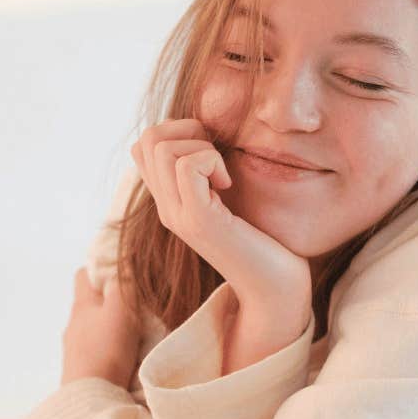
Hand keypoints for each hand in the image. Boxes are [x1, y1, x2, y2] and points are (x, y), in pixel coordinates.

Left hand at [61, 268, 141, 389]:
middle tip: (136, 302)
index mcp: (81, 306)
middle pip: (91, 303)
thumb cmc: (106, 350)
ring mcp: (76, 350)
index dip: (100, 268)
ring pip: (95, 328)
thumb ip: (123, 284)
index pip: (83, 275)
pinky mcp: (83, 371)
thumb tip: (123, 259)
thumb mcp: (120, 309)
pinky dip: (111, 348)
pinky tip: (127, 356)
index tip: (122, 269)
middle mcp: (74, 326)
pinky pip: (98, 351)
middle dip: (111, 299)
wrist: (92, 399)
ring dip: (112, 326)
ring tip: (136, 331)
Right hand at [130, 118, 311, 309]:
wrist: (275, 287)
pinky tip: (228, 185)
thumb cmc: (265, 240)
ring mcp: (178, 216)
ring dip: (201, 147)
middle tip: (217, 158)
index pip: (142, 147)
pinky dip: (212, 161)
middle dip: (187, 131)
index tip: (210, 153)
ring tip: (223, 176)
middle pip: (147, 140)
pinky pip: (187, 167)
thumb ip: (212, 173)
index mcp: (170, 202)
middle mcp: (167, 209)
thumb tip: (209, 130)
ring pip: (162, 149)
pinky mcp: (199, 221)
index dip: (176, 132)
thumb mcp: (231, 197)